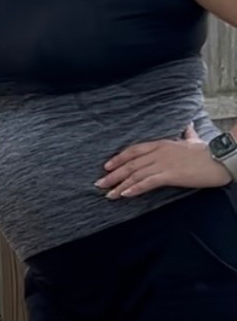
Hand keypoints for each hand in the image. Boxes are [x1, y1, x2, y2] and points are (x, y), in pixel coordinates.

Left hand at [97, 124, 228, 198]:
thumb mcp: (194, 140)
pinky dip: (134, 189)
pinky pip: (148, 183)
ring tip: (108, 195)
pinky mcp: (170, 175)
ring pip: (135, 175)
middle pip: (130, 164)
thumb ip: (188, 133)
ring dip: (119, 185)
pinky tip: (124, 195)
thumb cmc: (208, 151)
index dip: (118, 158)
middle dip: (113, 175)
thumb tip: (189, 125)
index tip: (106, 166)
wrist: (220, 159)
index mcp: (162, 144)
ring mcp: (163, 163)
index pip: (133, 150)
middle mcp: (159, 152)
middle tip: (99, 184)